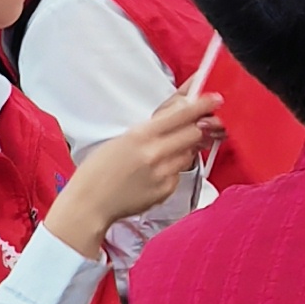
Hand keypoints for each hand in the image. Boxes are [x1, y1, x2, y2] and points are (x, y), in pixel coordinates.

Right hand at [50, 87, 220, 253]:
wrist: (89, 204)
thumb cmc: (99, 170)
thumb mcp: (122, 139)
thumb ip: (152, 127)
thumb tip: (179, 112)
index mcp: (141, 135)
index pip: (182, 114)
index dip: (203, 105)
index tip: (215, 99)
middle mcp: (155, 153)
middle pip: (195, 132)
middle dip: (201, 126)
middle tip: (204, 123)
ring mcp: (163, 173)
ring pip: (190, 153)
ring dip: (187, 148)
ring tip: (165, 152)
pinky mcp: (167, 190)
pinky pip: (180, 173)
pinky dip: (174, 169)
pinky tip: (156, 172)